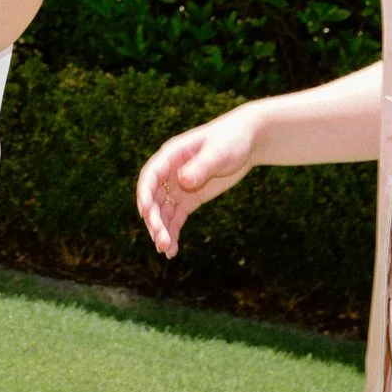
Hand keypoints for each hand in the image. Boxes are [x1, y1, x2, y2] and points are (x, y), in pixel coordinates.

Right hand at [135, 107, 261, 256]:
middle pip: (154, 199)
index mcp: (171, 156)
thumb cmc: (231, 140)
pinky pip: (176, 218)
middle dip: (154, 220)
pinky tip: (172, 250)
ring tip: (166, 250)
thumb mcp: (218, 152)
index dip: (144, 194)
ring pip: (163, 212)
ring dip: (162, 230)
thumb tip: (182, 181)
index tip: (144, 212)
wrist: (247, 142)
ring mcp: (178, 187)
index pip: (150, 176)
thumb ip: (201, 166)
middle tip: (160, 240)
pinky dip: (173, 232)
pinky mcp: (189, 199)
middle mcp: (169, 173)